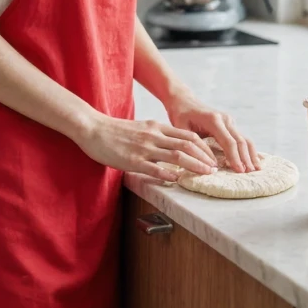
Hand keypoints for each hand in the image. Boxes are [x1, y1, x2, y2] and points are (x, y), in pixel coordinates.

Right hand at [76, 111, 220, 182]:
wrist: (92, 128)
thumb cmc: (115, 130)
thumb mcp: (141, 128)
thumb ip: (156, 136)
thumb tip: (172, 148)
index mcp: (156, 127)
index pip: (188, 136)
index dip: (204, 147)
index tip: (213, 157)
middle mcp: (154, 136)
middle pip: (187, 145)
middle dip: (205, 157)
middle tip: (215, 168)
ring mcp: (144, 148)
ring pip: (176, 156)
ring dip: (194, 166)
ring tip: (205, 174)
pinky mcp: (133, 160)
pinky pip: (155, 168)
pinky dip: (169, 174)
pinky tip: (177, 180)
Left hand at [167, 94, 261, 172]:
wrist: (184, 101)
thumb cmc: (181, 116)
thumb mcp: (182, 129)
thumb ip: (194, 143)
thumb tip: (208, 162)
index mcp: (213, 119)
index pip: (228, 141)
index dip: (235, 157)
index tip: (239, 171)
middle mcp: (225, 119)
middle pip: (240, 141)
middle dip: (245, 158)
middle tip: (249, 174)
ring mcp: (229, 121)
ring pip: (245, 139)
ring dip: (251, 155)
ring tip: (256, 170)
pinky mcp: (231, 125)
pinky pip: (242, 138)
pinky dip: (249, 150)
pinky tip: (254, 160)